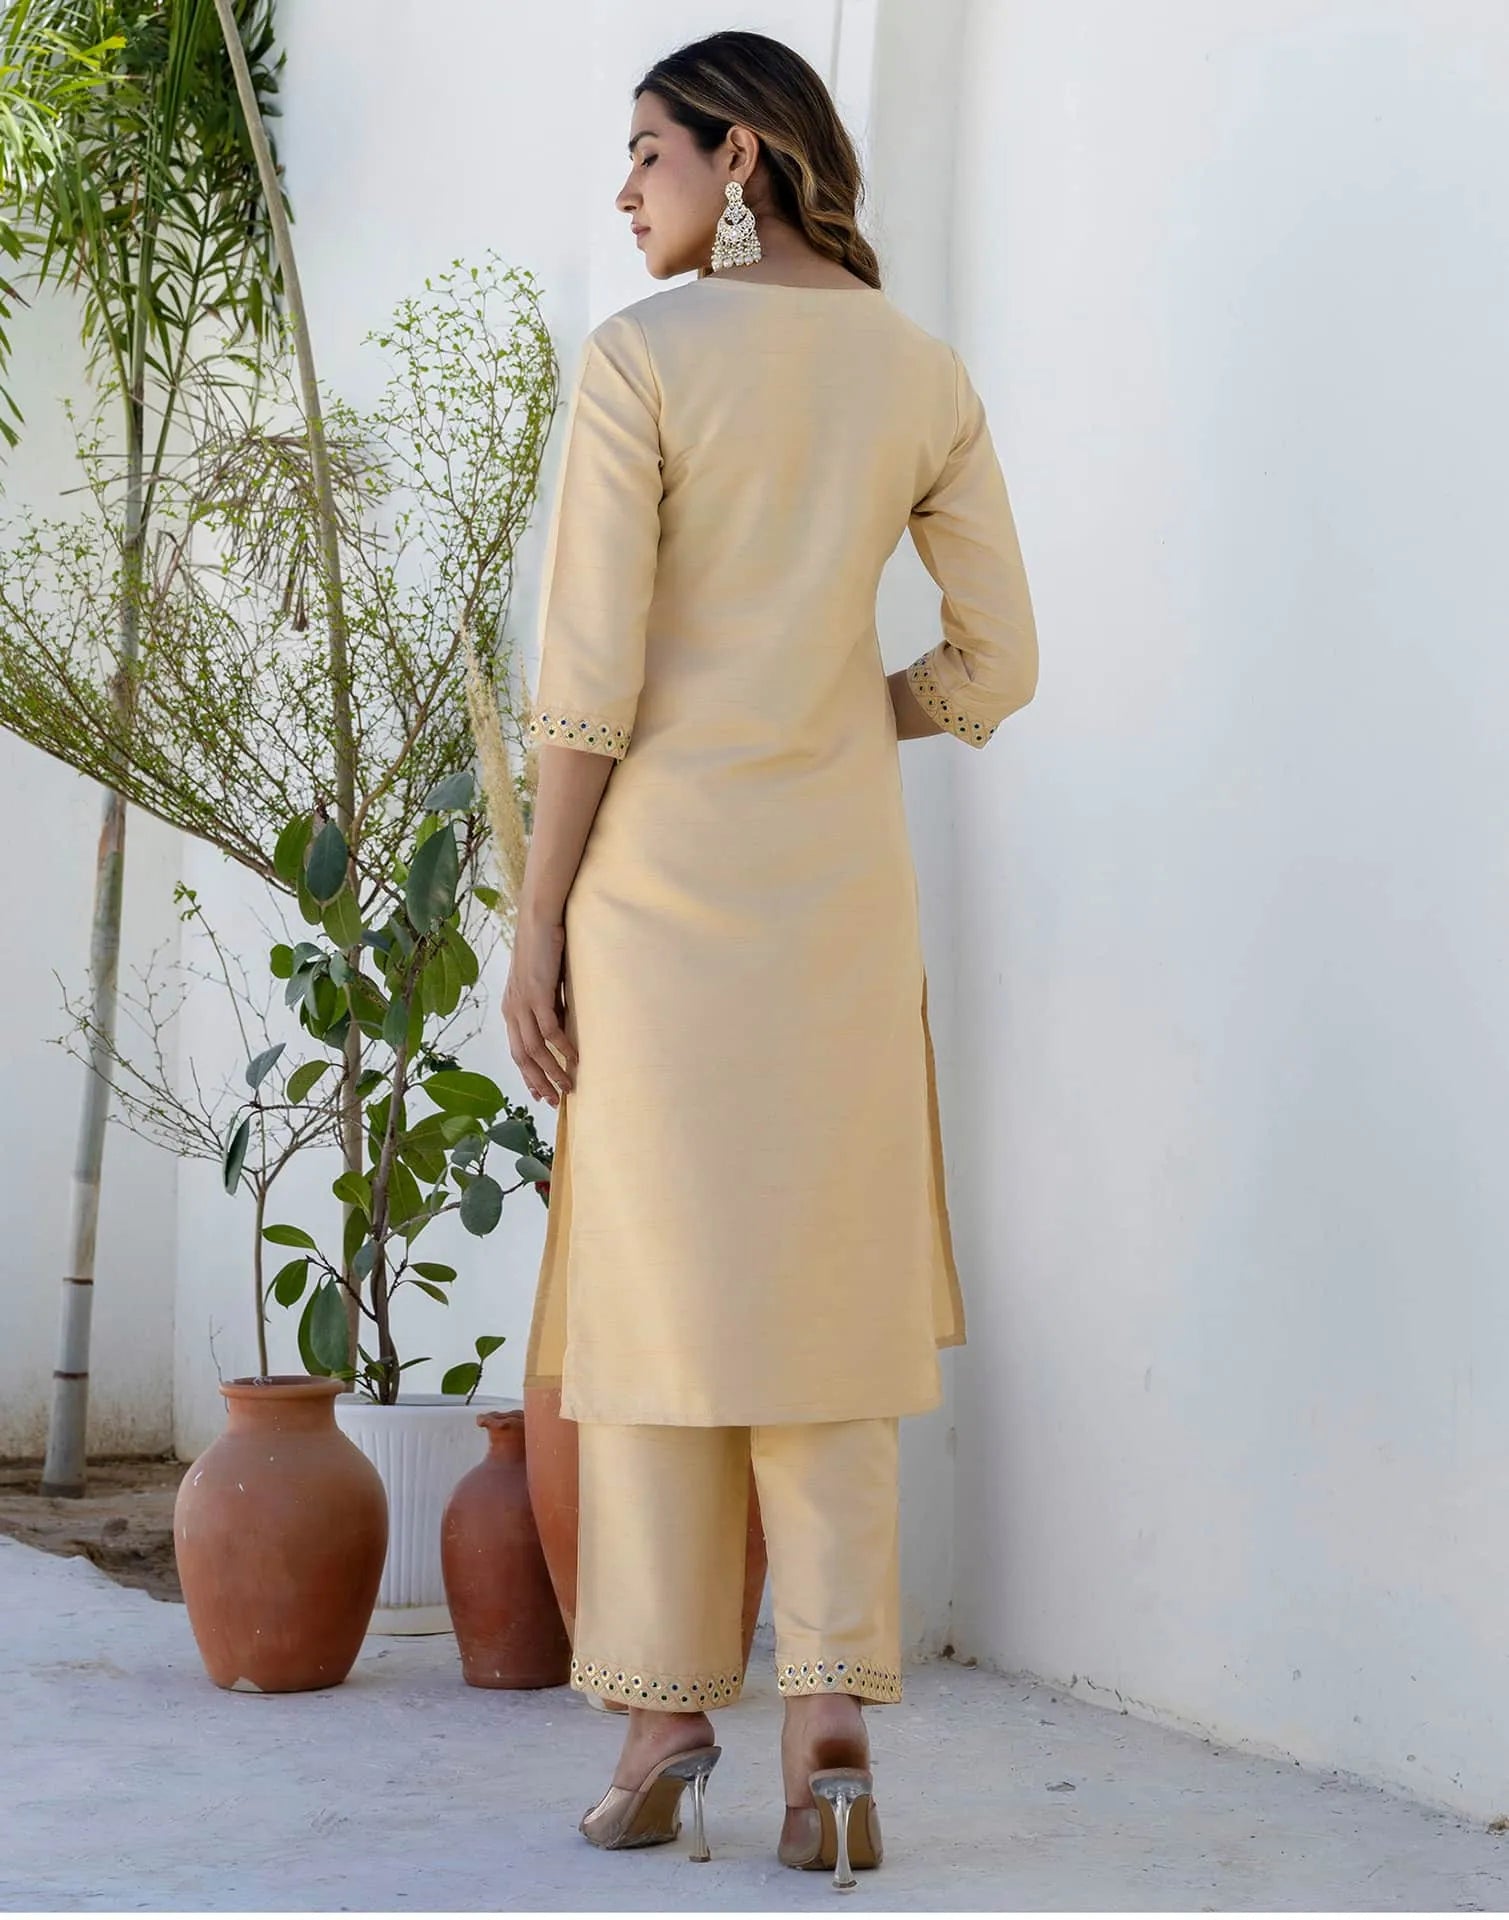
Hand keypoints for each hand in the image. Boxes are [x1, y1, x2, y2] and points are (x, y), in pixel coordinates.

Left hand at [502, 913, 577, 1106]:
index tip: (540, 1094)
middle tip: (555, 1100)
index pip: (517, 1051)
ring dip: (552, 1071)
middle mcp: (512, 1010)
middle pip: (523, 1057)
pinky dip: (562, 1048)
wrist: (538, 920)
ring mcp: (522, 1004)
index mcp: (511, 1009)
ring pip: (536, 1050)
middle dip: (539, 1082)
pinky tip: (575, 1058)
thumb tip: (561, 1027)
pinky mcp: (537, 994)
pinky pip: (550, 1031)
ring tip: (569, 1086)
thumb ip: (547, 1005)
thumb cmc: (544, 948)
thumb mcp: (542, 983)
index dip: (528, 1075)